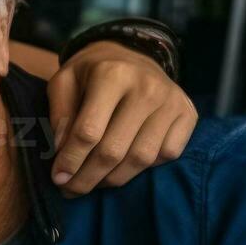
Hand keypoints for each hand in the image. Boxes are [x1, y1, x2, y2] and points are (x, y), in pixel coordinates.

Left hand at [47, 40, 196, 195]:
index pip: (88, 131)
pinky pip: (167, 154)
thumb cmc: (91, 72)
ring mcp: (172, 102)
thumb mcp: (64, 81)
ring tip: (91, 183)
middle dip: (88, 178)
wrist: (132, 53)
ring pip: (141, 158)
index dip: (70, 160)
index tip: (57, 178)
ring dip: (112, 179)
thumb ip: (59, 114)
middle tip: (70, 191)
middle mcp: (147, 88)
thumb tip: (61, 153)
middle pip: (114, 150)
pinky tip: (122, 166)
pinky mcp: (188, 114)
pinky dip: (143, 167)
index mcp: (112, 75)